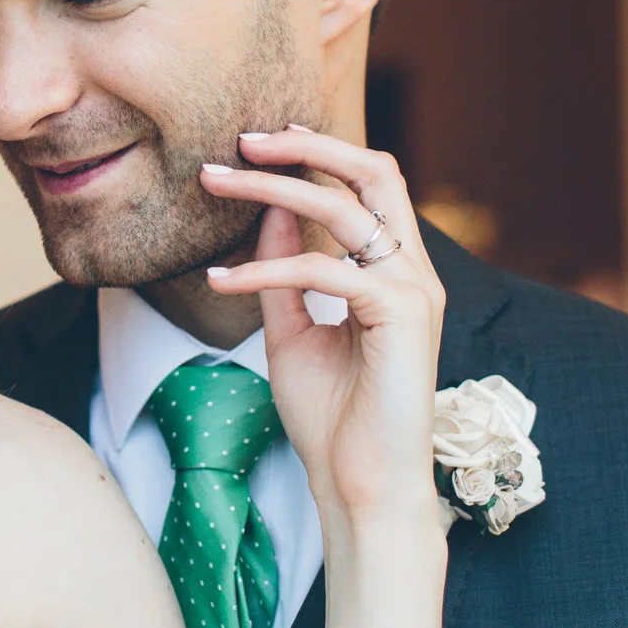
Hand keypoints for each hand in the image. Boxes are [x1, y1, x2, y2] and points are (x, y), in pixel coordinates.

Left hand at [198, 129, 446, 534]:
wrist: (359, 487)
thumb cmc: (332, 419)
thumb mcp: (292, 332)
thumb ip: (282, 272)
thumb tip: (264, 213)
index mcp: (395, 272)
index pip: (369, 186)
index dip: (319, 153)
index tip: (259, 142)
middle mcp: (413, 272)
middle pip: (375, 173)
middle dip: (308, 146)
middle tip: (243, 140)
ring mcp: (413, 290)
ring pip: (345, 208)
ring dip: (272, 189)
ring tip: (214, 182)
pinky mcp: (400, 315)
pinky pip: (324, 269)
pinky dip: (267, 266)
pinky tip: (222, 280)